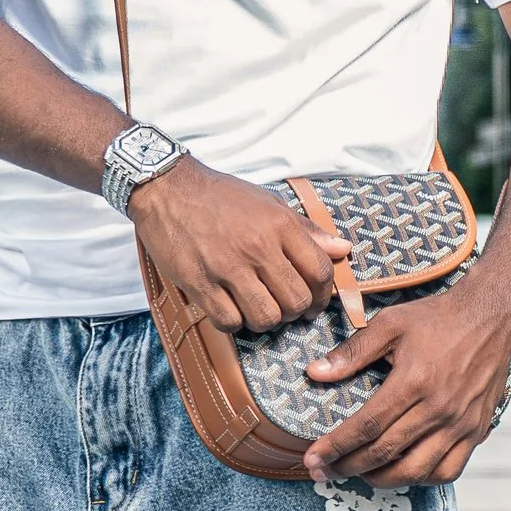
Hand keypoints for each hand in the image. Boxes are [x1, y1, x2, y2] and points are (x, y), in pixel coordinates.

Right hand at [129, 157, 349, 332]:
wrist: (167, 188)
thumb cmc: (221, 197)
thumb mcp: (269, 204)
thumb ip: (306, 230)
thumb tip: (343, 249)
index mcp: (279, 225)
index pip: (321, 271)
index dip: (324, 293)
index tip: (315, 299)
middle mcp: (257, 247)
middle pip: (297, 301)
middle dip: (297, 311)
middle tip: (286, 306)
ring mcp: (226, 267)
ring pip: (266, 317)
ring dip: (266, 320)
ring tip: (258, 307)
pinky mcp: (198, 283)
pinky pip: (229, 321)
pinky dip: (234, 322)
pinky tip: (230, 307)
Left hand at [300, 278, 510, 488]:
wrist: (492, 317)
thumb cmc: (439, 318)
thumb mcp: (390, 323)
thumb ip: (352, 352)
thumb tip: (315, 373)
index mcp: (413, 381)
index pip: (366, 426)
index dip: (335, 447)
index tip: (312, 459)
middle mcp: (438, 408)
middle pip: (384, 453)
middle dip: (346, 468)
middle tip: (322, 473)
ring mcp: (459, 424)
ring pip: (415, 471)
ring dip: (380, 480)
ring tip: (358, 475)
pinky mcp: (475, 431)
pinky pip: (448, 471)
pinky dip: (421, 479)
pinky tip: (402, 472)